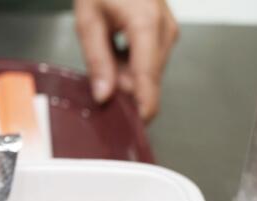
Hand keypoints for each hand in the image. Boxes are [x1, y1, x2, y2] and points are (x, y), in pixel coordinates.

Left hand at [74, 0, 177, 120]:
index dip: (144, 103)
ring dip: (125, 73)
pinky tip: (115, 47)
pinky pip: (149, 59)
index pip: (148, 75)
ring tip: (106, 48)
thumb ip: (97, 60)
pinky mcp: (166, 31)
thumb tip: (104, 94)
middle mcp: (164, 28)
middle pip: (148, 77)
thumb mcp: (88, 21)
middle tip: (100, 73)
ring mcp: (168, 29)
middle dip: (124, 86)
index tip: (140, 123)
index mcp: (145, 24)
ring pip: (148, 70)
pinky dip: (130, 63)